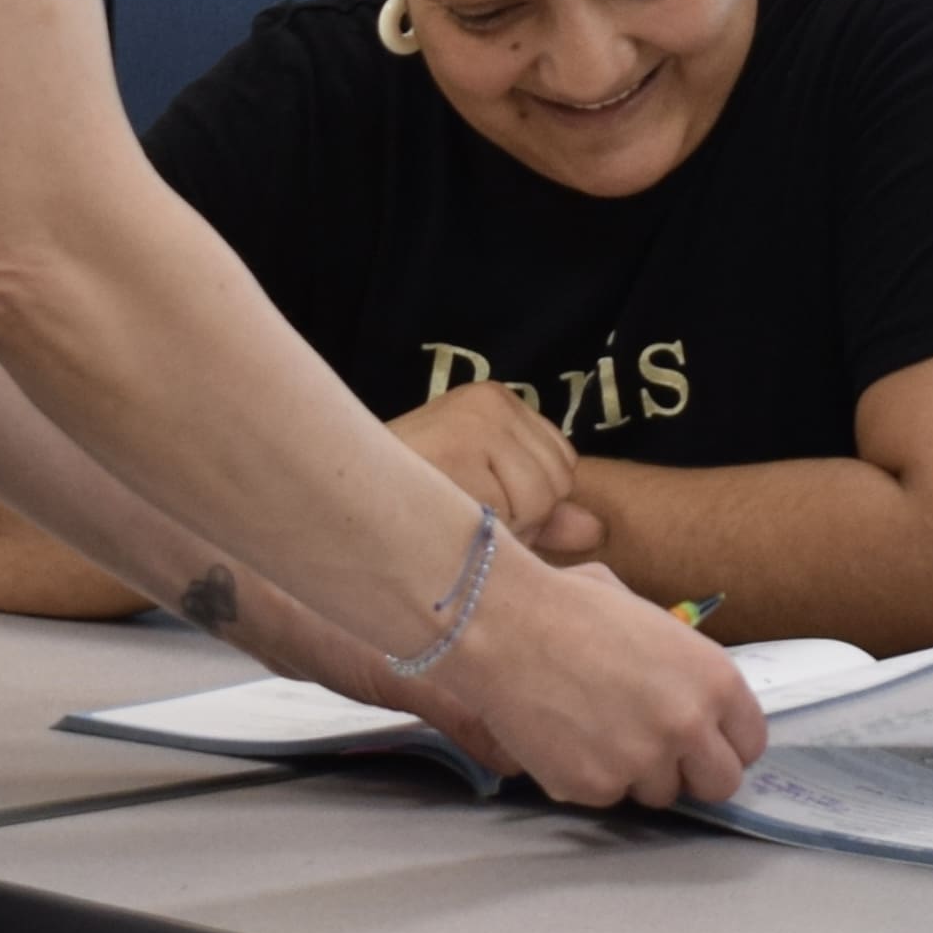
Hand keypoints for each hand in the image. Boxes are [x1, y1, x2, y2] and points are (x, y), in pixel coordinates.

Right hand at [391, 381, 579, 538]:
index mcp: (493, 400)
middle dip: (524, 515)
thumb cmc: (410, 510)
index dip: (530, 501)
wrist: (336, 504)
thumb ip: (544, 513)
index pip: (562, 463)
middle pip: (560, 479)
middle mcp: (489, 401)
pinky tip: (446, 522)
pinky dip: (491, 532)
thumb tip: (596, 528)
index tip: (476, 501)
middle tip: (461, 513)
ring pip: (543, 499)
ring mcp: (477, 421)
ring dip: (507, 527)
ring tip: (450, 518)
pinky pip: (519, 513)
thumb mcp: (486, 504)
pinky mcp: (463, 447)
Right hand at [421, 545, 765, 808]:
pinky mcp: (594, 787)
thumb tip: (687, 691)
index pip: (750, 742)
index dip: (723, 742)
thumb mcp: (649, 619)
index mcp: (714, 679)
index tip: (702, 741)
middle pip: (719, 784)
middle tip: (658, 752)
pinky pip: (605, 796)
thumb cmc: (569, 606)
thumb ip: (681, 664)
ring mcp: (642, 762)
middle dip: (692, 773)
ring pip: (658, 794)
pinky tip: (563, 735)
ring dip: (636, 774)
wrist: (502, 625)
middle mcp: (689, 726)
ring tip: (596, 729)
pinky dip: (588, 775)